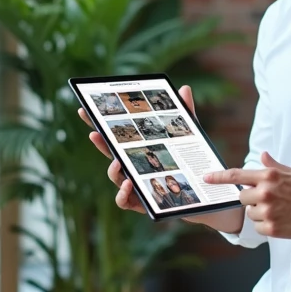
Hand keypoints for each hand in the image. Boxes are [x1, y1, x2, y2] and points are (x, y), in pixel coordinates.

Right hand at [78, 85, 224, 224]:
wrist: (204, 195)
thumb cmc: (190, 165)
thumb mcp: (188, 138)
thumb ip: (185, 115)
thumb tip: (184, 88)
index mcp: (138, 150)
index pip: (114, 135)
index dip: (97, 123)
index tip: (85, 110)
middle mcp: (131, 167)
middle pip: (109, 153)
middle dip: (99, 143)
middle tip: (94, 133)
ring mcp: (133, 185)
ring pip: (114, 177)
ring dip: (113, 170)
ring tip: (118, 163)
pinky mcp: (140, 203)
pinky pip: (123, 201)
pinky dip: (122, 194)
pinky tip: (129, 184)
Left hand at [203, 152, 290, 238]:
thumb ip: (273, 165)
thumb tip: (262, 155)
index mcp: (268, 176)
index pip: (236, 176)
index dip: (218, 177)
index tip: (206, 178)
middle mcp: (265, 192)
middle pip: (242, 198)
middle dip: (252, 199)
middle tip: (270, 200)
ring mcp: (268, 211)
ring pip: (250, 214)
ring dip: (260, 213)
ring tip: (280, 211)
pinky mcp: (272, 228)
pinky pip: (258, 228)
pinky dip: (267, 226)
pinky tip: (282, 221)